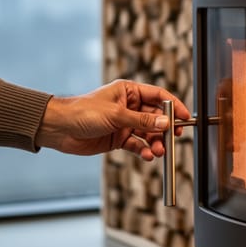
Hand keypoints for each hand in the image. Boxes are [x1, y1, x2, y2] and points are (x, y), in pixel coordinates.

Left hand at [35, 80, 190, 158]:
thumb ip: (142, 120)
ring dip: (155, 142)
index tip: (185, 116)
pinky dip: (143, 150)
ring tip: (158, 150)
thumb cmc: (83, 112)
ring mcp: (124, 123)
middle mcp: (129, 106)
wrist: (60, 129)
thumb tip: (165, 122)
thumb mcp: (116, 115)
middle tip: (173, 136)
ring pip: (148, 132)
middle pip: (156, 116)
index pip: (158, 96)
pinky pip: (137, 144)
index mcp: (129, 91)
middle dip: (165, 128)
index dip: (173, 105)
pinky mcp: (118, 138)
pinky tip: (147, 155)